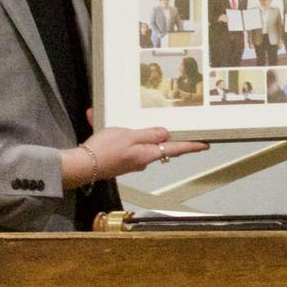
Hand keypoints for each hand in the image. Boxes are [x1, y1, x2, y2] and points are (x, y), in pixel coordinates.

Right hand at [63, 126, 208, 187]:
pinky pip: (120, 144)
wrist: (82, 166)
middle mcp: (141, 160)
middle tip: (159, 125)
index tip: (205, 144)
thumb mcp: (129, 136)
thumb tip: (165, 134)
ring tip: (112, 120)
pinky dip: (112, 133)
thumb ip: (148, 134)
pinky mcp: (118, 160)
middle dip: (154, 133)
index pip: (175, 149)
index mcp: (147, 154)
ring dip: (126, 130)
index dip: (191, 146)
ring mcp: (130, 161)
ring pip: (135, 143)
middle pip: (156, 146)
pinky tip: (96, 120)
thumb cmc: (105, 150)